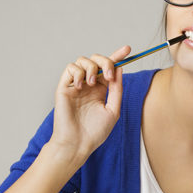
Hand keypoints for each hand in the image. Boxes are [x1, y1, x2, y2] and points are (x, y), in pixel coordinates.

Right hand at [48, 45, 131, 164]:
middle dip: (105, 61)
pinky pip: (70, 68)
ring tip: (92, 83)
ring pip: (83, 61)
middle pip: (96, 60)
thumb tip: (120, 69)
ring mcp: (76, 85)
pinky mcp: (64, 87)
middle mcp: (88, 85)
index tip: (128, 49)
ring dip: (91, 68)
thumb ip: (116, 89)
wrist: (78, 143)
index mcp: (100, 90)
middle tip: (109, 75)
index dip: (117, 56)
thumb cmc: (95, 132)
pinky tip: (81, 86)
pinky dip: (78, 72)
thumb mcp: (113, 110)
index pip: (108, 68)